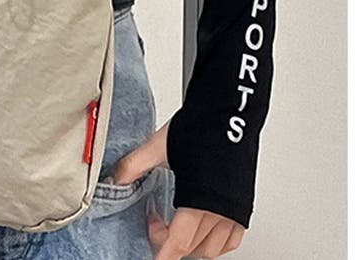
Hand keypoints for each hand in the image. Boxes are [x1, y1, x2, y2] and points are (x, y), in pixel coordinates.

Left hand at [112, 120, 245, 257]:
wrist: (230, 113)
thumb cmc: (202, 126)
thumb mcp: (160, 145)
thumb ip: (135, 165)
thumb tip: (116, 178)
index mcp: (197, 198)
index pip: (179, 243)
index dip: (163, 255)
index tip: (152, 258)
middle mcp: (219, 210)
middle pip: (192, 248)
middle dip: (169, 243)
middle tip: (154, 224)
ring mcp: (233, 210)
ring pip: (211, 248)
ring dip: (192, 245)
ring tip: (175, 225)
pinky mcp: (242, 206)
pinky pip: (230, 240)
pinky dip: (214, 242)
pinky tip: (201, 229)